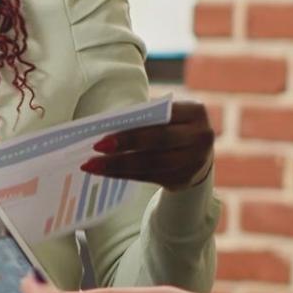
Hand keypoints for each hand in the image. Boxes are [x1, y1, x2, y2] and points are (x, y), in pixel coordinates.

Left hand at [83, 99, 214, 190]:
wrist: (197, 155)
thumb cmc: (172, 128)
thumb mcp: (168, 117)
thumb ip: (147, 118)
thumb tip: (107, 126)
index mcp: (195, 113)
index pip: (162, 118)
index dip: (134, 128)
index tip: (104, 135)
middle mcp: (200, 137)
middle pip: (158, 141)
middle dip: (125, 145)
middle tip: (96, 148)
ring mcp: (195, 161)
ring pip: (151, 163)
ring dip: (118, 165)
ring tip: (92, 165)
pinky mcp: (184, 179)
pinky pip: (148, 177)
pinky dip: (124, 174)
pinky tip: (105, 172)